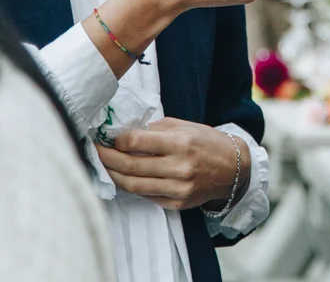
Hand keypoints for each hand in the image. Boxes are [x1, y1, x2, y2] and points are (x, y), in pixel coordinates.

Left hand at [96, 117, 246, 210]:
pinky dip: (131, 186)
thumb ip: (155, 129)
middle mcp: (180, 168)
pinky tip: (124, 177)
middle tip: (95, 151)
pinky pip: (146, 196)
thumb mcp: (185, 126)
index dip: (117, 140)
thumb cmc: (207, 142)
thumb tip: (125, 131)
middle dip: (107, 158)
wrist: (234, 169)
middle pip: (130, 166)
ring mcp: (179, 188)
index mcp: (181, 143)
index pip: (137, 142)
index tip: (108, 137)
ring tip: (104, 166)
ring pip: (133, 185)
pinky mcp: (177, 203)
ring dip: (113, 175)